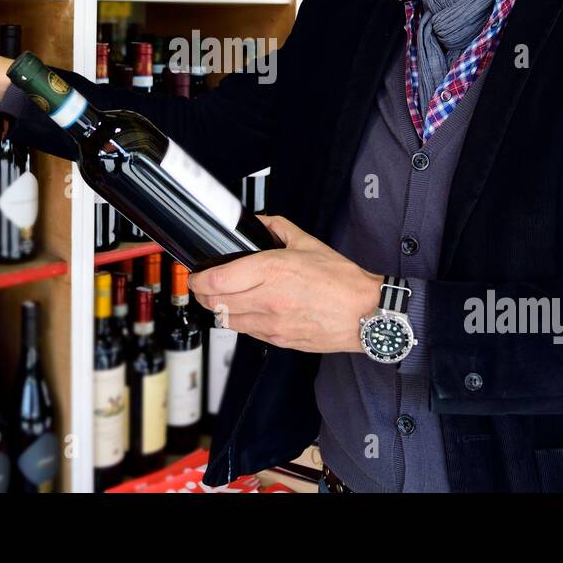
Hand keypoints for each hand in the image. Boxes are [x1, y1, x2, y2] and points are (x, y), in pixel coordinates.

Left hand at [188, 215, 379, 353]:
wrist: (366, 314)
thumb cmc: (342, 282)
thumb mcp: (308, 243)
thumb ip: (277, 228)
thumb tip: (257, 222)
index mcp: (272, 271)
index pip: (217, 280)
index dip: (198, 278)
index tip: (196, 274)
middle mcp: (268, 299)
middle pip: (214, 302)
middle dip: (202, 294)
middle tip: (203, 286)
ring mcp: (272, 323)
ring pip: (227, 320)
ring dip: (219, 309)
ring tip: (224, 298)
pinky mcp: (279, 340)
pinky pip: (247, 332)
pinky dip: (241, 322)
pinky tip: (249, 311)